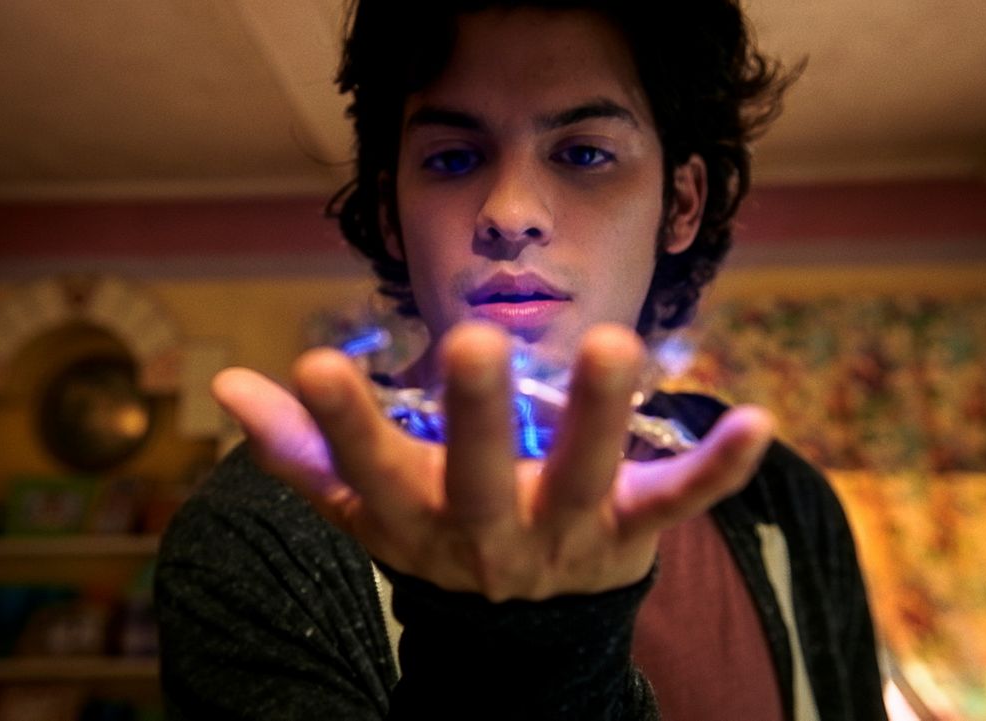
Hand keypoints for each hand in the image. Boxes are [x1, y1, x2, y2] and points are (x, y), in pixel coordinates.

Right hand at [212, 322, 773, 601]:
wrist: (518, 635)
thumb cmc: (434, 537)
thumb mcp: (359, 505)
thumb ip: (296, 451)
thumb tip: (226, 384)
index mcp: (415, 517)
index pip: (367, 471)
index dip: (339, 425)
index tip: (311, 366)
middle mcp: (489, 530)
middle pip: (479, 477)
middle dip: (473, 417)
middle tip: (472, 343)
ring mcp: (566, 532)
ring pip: (585, 476)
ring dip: (601, 415)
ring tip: (614, 343)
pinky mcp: (632, 531)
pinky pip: (681, 503)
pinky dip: (720, 468)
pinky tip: (759, 421)